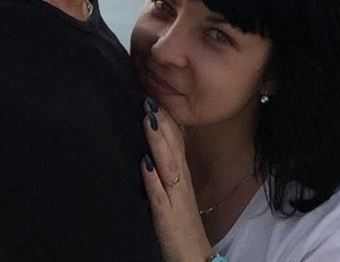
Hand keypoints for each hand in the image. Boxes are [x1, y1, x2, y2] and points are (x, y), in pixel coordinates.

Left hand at [141, 101, 212, 261]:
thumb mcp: (177, 192)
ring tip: (147, 119)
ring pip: (167, 165)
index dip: (167, 118)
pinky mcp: (167, 218)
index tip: (157, 94)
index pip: (176, 141)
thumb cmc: (182, 225)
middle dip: (162, 121)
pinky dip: (153, 180)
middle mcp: (180, 182)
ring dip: (158, 141)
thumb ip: (169, 170)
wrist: (195, 260)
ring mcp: (175, 199)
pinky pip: (159, 197)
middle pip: (173, 146)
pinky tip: (145, 165)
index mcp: (181, 175)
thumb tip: (156, 147)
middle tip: (150, 96)